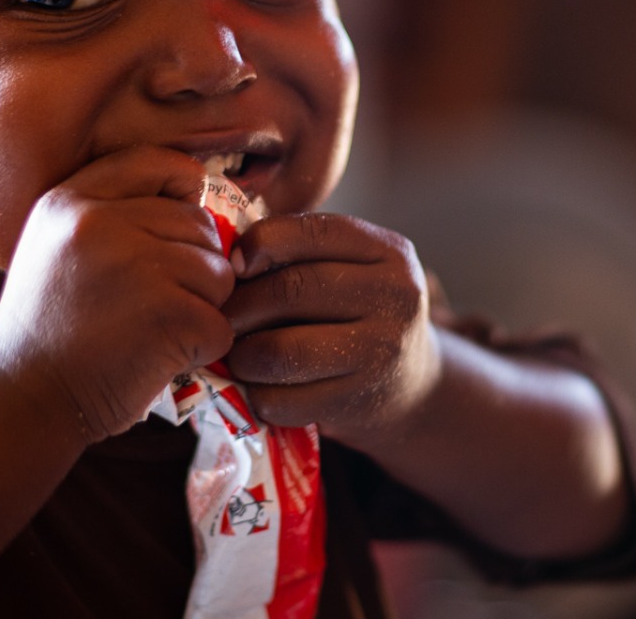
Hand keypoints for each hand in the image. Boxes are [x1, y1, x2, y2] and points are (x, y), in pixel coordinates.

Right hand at [0, 147, 233, 441]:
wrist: (22, 399)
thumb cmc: (46, 331)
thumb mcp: (55, 248)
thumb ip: (111, 216)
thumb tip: (199, 202)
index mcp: (71, 201)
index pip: (158, 162)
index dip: (183, 190)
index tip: (177, 231)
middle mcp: (101, 223)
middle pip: (200, 225)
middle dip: (195, 267)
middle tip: (158, 305)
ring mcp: (137, 267)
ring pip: (219, 274)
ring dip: (201, 309)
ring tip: (155, 332)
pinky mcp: (168, 315)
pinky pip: (220, 325)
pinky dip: (201, 349)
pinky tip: (161, 359)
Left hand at [221, 214, 440, 444]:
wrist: (412, 387)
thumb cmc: (361, 317)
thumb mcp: (353, 270)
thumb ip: (303, 252)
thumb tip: (229, 258)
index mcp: (389, 253)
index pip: (314, 231)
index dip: (262, 242)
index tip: (235, 264)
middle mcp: (393, 298)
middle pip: (290, 290)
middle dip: (240, 305)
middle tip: (223, 317)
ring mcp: (379, 353)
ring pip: (279, 351)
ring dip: (242, 355)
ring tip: (239, 353)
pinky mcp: (357, 403)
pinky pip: (281, 398)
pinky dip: (259, 394)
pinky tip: (265, 386)